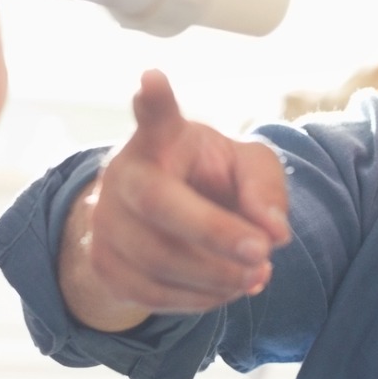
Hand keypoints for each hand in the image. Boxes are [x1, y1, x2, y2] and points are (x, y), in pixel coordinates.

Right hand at [63, 71, 291, 329]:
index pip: (156, 116)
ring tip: (257, 275)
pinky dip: (199, 299)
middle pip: (159, 204)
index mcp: (162, 139)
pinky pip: (153, 295)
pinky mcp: (103, 265)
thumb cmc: (209, 180)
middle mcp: (124, 174)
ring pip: (158, 259)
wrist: (160, 220)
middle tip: (263, 253)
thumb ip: (265, 189)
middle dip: (215, 233)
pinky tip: (228, 289)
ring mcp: (106, 221)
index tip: (151, 78)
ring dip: (217, 276)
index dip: (153, 100)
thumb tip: (274, 234)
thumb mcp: (247, 168)